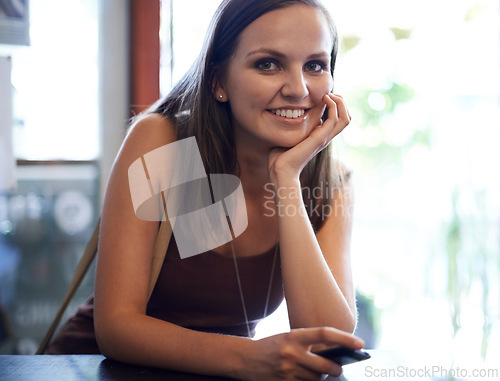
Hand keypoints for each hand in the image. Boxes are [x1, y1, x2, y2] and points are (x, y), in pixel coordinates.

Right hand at [241, 327, 363, 379]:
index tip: (360, 344)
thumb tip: (334, 355)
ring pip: (317, 379)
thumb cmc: (271, 346)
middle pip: (325, 366)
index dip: (345, 338)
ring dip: (319, 378)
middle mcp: (292, 352)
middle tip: (338, 369)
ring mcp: (288, 370)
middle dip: (336, 369)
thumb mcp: (288, 338)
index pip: (324, 334)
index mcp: (294, 336)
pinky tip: (304, 378)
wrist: (245, 359)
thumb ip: (308, 345)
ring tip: (312, 372)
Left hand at [268, 94, 350, 184]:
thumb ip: (292, 126)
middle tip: (329, 93)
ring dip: (340, 102)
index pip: (339, 119)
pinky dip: (333, 106)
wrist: (280, 170)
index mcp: (320, 136)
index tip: (325, 96)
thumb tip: (286, 114)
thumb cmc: (280, 156)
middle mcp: (326, 137)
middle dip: (341, 102)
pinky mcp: (320, 138)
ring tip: (328, 95)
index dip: (336, 105)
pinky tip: (323, 99)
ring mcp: (324, 138)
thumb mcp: (288, 135)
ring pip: (346, 118)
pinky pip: (335, 119)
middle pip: (347, 118)